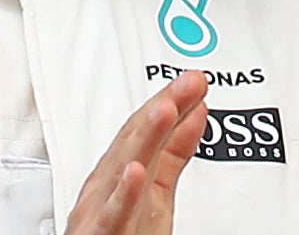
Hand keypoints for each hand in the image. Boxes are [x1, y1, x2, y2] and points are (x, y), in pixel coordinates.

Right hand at [64, 74, 206, 234]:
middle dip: (161, 110)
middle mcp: (108, 185)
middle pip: (136, 141)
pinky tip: (135, 173)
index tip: (195, 80)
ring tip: (165, 110)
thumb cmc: (124, 232)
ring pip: (122, 169)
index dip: (170, 101)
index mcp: (122, 170)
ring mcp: (102, 209)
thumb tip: (195, 111)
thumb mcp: (156, 189)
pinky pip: (112, 215)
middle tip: (188, 83)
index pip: (145, 128)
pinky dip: (123, 194)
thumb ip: (174, 150)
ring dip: (144, 138)